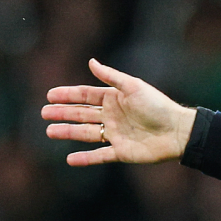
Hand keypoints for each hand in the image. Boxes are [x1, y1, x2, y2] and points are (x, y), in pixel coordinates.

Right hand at [42, 59, 196, 165]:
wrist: (177, 131)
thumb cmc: (158, 106)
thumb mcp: (133, 87)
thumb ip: (111, 77)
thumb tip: (91, 61)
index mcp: (115, 99)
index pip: (86, 95)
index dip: (68, 95)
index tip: (49, 95)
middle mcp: (113, 116)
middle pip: (82, 114)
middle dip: (63, 113)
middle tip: (44, 113)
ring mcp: (116, 134)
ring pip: (86, 134)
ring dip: (68, 132)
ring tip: (49, 132)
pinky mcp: (122, 152)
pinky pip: (99, 156)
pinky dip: (85, 158)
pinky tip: (70, 159)